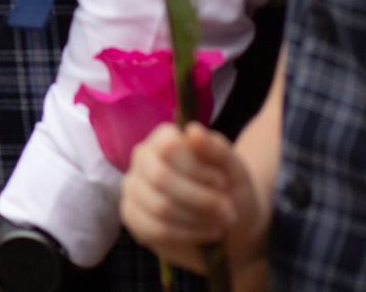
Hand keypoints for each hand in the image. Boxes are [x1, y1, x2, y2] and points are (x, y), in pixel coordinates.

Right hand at [120, 123, 262, 272]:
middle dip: (200, 199)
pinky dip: (187, 235)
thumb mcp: (234, 169)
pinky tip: (204, 233)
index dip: (198, 169)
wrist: (228, 225)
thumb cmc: (229, 191)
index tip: (222, 183)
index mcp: (164, 138)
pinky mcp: (132, 215)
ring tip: (219, 224)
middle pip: (161, 177)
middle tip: (227, 212)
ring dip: (197, 219)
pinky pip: (155, 229)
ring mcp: (133, 187)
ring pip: (159, 206)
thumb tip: (192, 131)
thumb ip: (216, 149)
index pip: (169, 147)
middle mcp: (143, 158)